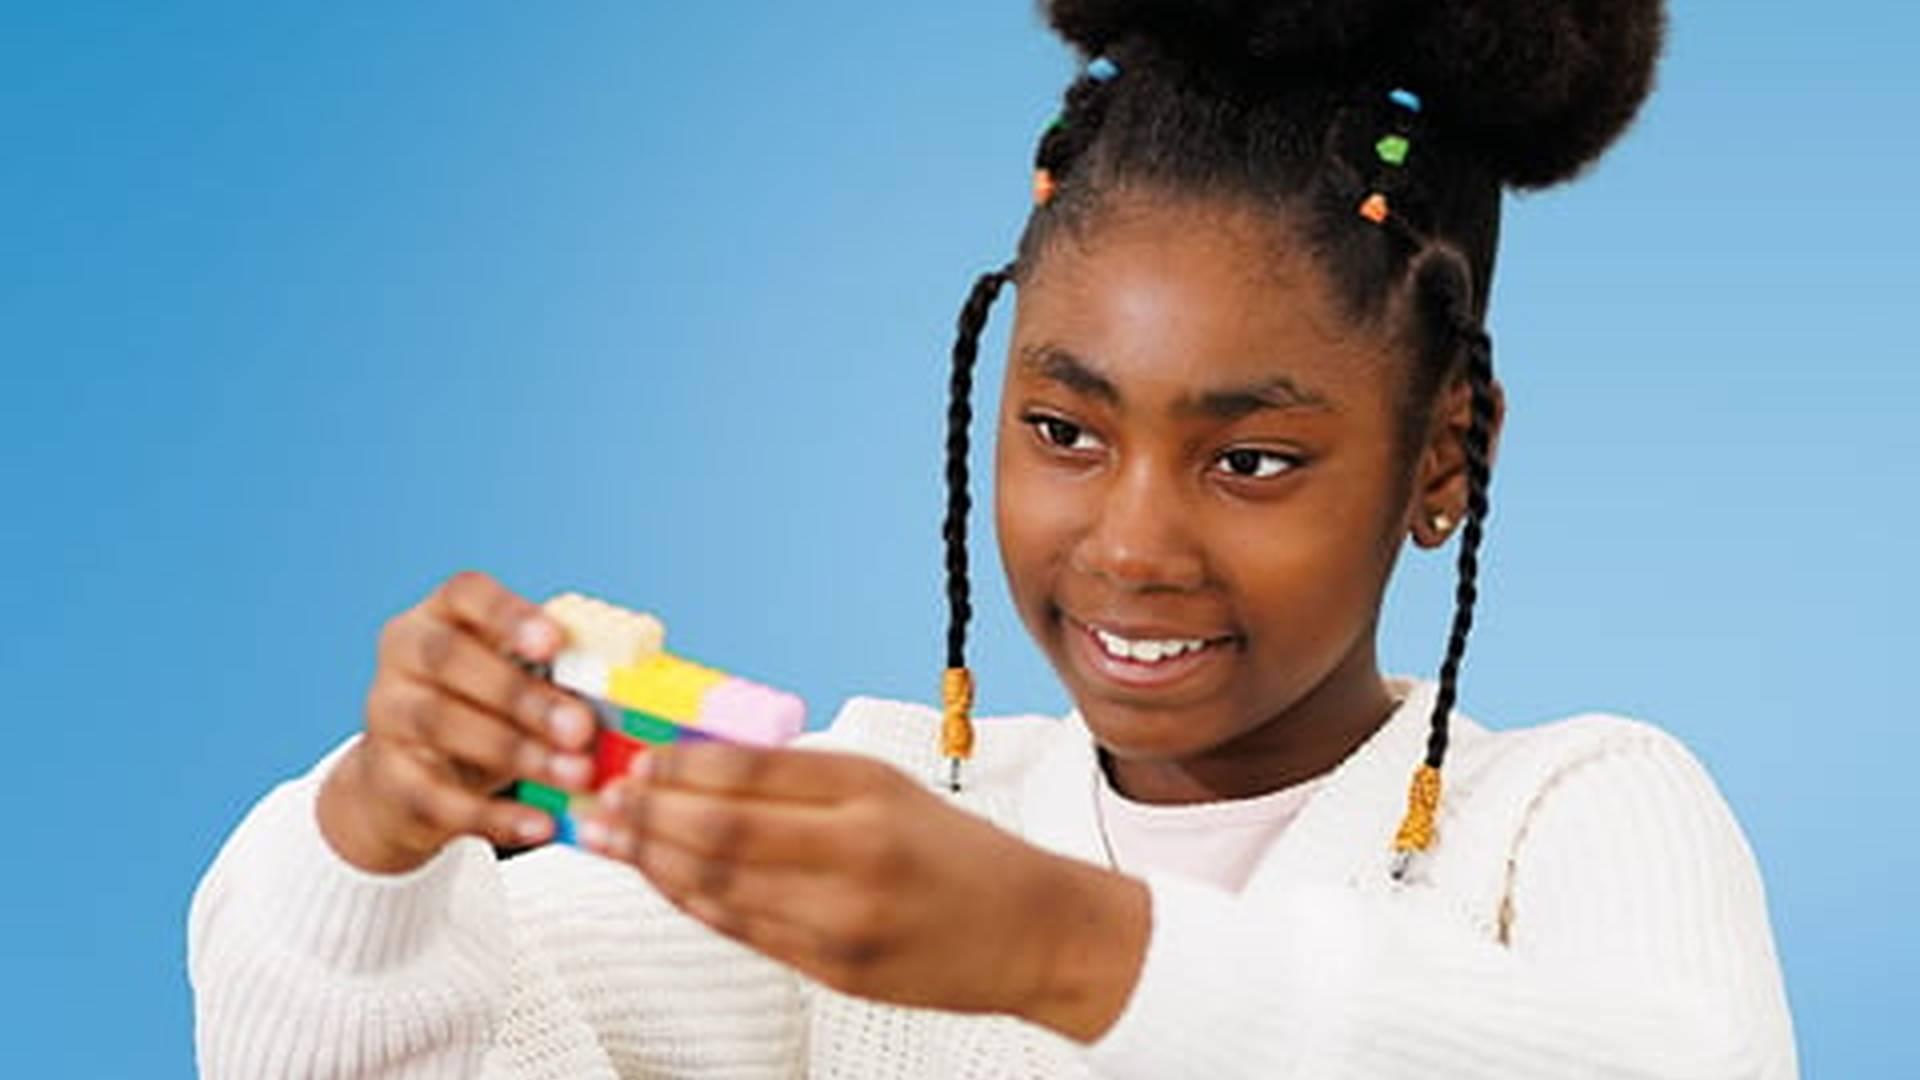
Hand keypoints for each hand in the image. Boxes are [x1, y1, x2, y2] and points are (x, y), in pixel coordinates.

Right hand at [318, 571, 600, 873]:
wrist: (405, 783)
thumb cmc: (481, 714)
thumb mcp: (511, 681)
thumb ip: (555, 672)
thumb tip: (627, 686)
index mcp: (439, 616)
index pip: (465, 593)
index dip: (508, 614)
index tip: (554, 642)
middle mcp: (402, 656)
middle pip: (452, 659)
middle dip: (522, 695)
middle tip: (581, 728)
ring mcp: (385, 716)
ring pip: (442, 724)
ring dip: (517, 751)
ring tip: (576, 775)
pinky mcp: (386, 780)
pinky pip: (438, 797)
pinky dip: (494, 816)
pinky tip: (540, 824)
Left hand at [582, 742, 1150, 1040]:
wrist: (1032, 930)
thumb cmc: (956, 854)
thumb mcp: (888, 789)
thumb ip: (800, 781)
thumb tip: (696, 767)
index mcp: (868, 790)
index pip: (748, 769)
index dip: (678, 766)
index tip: (636, 760)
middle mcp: (854, 851)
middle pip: (719, 829)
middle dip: (646, 815)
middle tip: (599, 802)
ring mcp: (842, 918)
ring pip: (718, 886)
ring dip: (651, 861)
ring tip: (609, 840)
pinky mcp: (834, 969)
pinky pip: (741, 931)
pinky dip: (691, 903)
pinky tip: (662, 883)